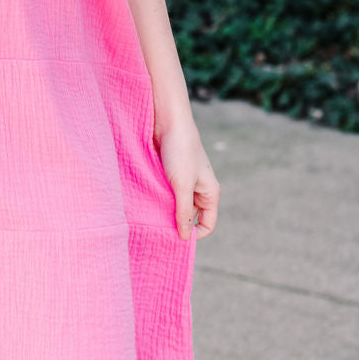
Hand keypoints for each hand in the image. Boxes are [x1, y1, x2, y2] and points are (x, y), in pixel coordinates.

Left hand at [154, 116, 220, 240]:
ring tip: (151, 214)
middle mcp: (199, 188)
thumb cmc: (180, 152)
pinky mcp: (170, 173)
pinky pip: (166, 193)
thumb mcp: (182, 185)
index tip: (175, 237)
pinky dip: (159, 198)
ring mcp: (184, 181)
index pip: (208, 224)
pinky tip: (148, 200)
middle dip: (177, 223)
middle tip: (159, 229)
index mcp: (210, 193)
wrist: (168, 122)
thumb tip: (185, 237)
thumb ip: (184, 212)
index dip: (195, 234)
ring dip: (166, 210)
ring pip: (176, 204)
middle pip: (191, 216)